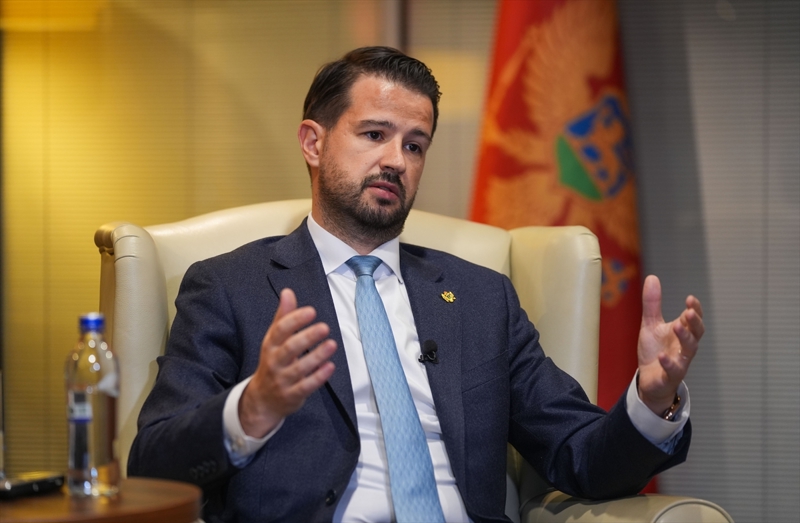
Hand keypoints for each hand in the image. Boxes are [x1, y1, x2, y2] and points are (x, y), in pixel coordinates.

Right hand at [239, 288, 336, 437]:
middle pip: (289, 348)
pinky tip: (330, 366)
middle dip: (307, 337)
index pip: (280, 330)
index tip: (311, 311)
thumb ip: (283, 317)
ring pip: (300, 368)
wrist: (262, 400)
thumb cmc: (273, 362)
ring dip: (317, 356)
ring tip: (332, 344)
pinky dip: (318, 377)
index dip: (295, 319)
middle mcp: (274, 362)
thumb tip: (288, 291)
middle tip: (325, 327)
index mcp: (270, 345)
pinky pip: (306, 386)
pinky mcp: (292, 395)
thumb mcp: (274, 340)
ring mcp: (282, 380)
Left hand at [637, 275, 703, 415]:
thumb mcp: (650, 324)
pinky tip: (662, 356)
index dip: (695, 309)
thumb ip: (652, 304)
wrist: (649, 379)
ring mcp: (680, 361)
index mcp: (682, 332)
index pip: (693, 319)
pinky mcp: (670, 376)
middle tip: (688, 312)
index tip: (690, 299)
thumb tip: (652, 277)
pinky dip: (669, 363)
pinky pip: (673, 370)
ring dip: (685, 338)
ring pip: (689, 350)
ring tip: (677, 327)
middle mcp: (684, 346)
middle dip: (694, 323)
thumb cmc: (655, 349)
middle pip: (696, 333)